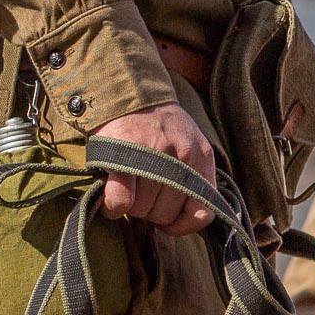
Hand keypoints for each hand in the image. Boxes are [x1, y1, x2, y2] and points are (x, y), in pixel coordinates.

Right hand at [92, 102, 216, 235]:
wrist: (127, 91)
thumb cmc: (157, 127)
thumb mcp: (188, 146)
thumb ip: (193, 180)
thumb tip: (185, 223)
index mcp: (201, 156)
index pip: (202, 212)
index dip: (183, 223)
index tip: (168, 219)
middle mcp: (182, 155)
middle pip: (165, 214)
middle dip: (150, 211)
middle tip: (140, 191)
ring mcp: (153, 154)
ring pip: (142, 210)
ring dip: (131, 207)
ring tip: (127, 184)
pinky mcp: (122, 155)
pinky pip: (122, 200)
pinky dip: (114, 207)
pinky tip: (112, 202)